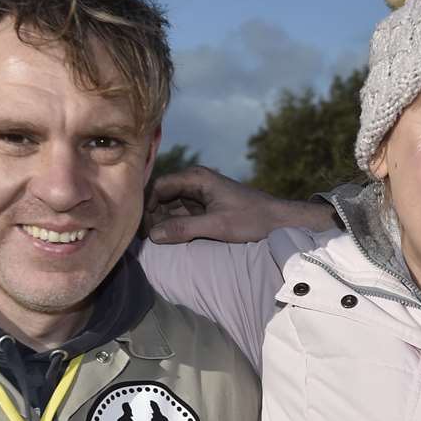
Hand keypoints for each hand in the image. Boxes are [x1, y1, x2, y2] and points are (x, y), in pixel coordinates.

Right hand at [146, 166, 333, 244]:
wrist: (280, 221)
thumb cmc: (253, 220)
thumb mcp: (218, 226)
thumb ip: (185, 229)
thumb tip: (153, 236)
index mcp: (197, 178)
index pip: (158, 186)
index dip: (146, 206)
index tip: (141, 228)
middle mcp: (195, 182)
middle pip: (161, 197)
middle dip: (153, 216)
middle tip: (146, 240)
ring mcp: (200, 194)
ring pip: (170, 207)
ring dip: (163, 223)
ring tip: (156, 243)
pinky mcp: (205, 207)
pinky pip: (182, 215)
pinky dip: (175, 226)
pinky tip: (170, 241)